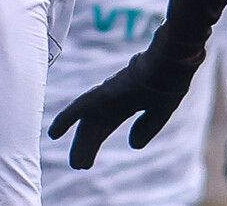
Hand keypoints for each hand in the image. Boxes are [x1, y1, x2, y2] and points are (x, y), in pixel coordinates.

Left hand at [47, 51, 195, 168]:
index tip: (87, 161)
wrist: (173, 61)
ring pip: (88, 121)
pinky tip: (54, 133)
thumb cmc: (170, 79)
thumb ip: (147, 126)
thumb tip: (133, 145)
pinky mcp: (104, 92)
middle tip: (79, 165)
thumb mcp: (161, 109)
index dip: (96, 142)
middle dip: (88, 144)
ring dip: (81, 141)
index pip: (106, 125)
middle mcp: (114, 98)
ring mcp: (108, 94)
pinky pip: (80, 106)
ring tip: (76, 163)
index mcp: (128, 101)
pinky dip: (67, 118)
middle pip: (95, 125)